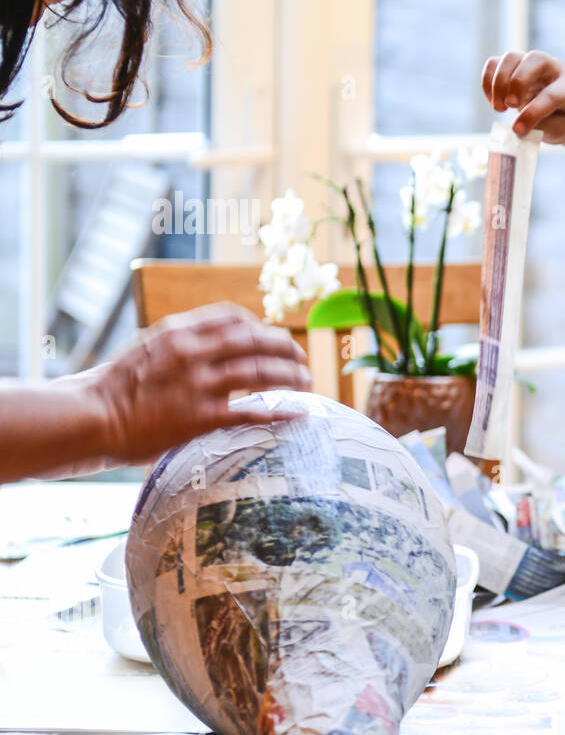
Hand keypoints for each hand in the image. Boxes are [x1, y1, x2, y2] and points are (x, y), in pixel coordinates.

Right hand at [84, 303, 311, 467]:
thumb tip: (208, 347)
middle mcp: (192, 352)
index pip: (232, 317)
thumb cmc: (111, 388)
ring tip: (306, 380)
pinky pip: (251, 411)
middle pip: (254, 340)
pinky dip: (280, 411)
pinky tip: (298, 413)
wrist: (88, 417)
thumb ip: (178, 345)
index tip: (271, 336)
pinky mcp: (201, 416)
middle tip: (300, 356)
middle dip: (284, 346)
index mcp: (177, 331)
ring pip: (260, 371)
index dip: (259, 325)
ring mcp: (198, 384)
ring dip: (290, 375)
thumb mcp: (144, 350)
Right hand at [481, 50, 564, 143]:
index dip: (533, 112)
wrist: (562, 114)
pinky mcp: (515, 65)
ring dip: (499, 83)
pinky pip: (495, 63)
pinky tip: (492, 101)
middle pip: (534, 60)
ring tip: (499, 108)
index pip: (552, 94)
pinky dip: (488, 81)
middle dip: (517, 83)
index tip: (518, 130)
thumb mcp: (557, 130)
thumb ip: (538, 127)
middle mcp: (553, 68)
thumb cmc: (560, 123)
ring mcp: (532, 63)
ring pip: (511, 57)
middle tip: (509, 107)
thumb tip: (515, 126)